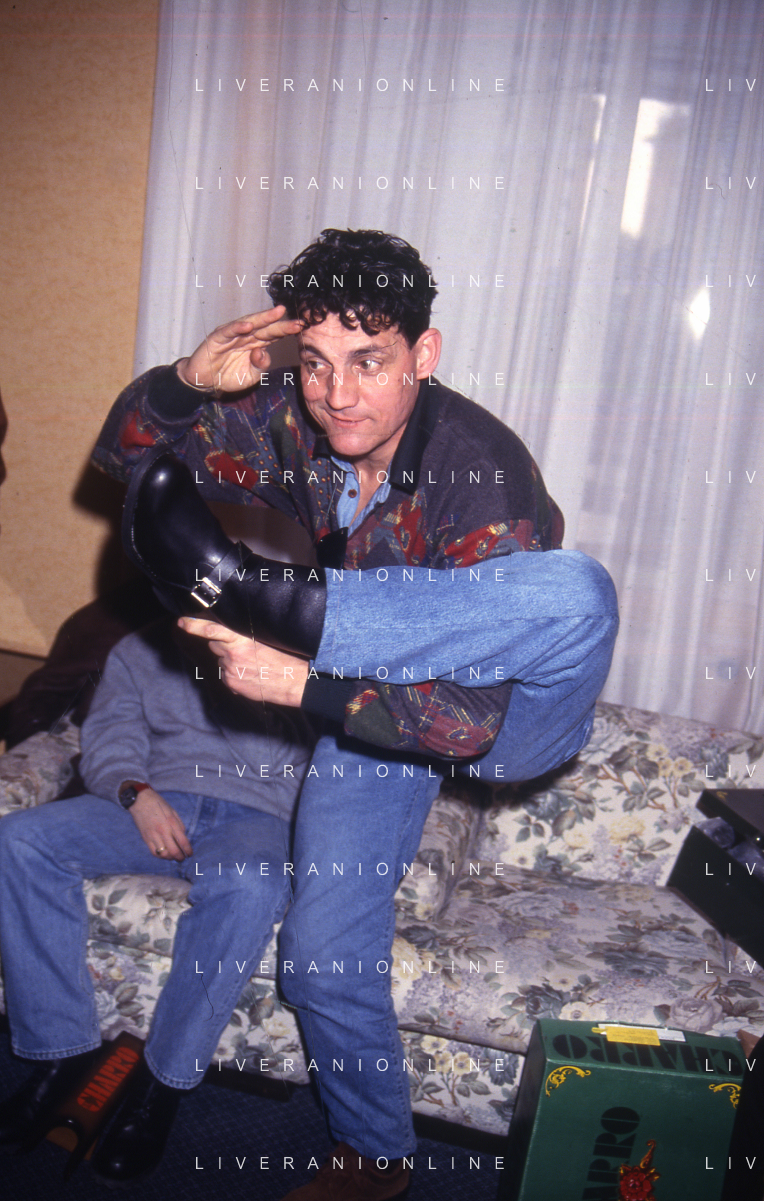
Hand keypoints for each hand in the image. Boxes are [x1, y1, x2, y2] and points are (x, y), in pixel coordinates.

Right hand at [130, 787, 192, 861]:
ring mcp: (153, 835)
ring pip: (163, 854)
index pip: (182, 841)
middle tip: (183, 857)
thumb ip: (179, 825)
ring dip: (171, 858)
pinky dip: (161, 856)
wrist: (140, 800)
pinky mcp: (145, 838)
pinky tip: (164, 854)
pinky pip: (154, 852)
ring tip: (174, 856)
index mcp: (171, 822)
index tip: (190, 854)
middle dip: (180, 857)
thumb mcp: (173, 811)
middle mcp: (162, 831)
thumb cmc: (158, 804)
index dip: (188, 850)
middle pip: (173, 851)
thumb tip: (183, 838)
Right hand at [176, 305, 303, 392]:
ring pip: (250, 324)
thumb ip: (261, 365)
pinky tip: (248, 325)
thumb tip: (263, 352)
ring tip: (278, 313)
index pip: (274, 335)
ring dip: (263, 318)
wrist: (204, 382)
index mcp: (255, 343)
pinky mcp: (217, 338)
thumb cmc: (228, 376)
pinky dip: (238, 328)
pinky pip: (229, 331)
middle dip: (281, 323)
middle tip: (297, 319)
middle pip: (266, 327)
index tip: (302, 327)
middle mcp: (245, 336)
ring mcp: (232, 335)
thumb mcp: (251, 376)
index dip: (287, 330)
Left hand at [178, 617, 308, 705]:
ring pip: (221, 660)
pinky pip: (227, 675)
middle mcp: (232, 653)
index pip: (211, 629)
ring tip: (251, 664)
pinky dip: (235, 674)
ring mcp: (230, 669)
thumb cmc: (282, 657)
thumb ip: (243, 636)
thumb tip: (229, 637)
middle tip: (240, 649)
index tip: (182, 622)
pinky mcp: (232, 682)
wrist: (292, 680)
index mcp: (241, 638)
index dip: (194, 625)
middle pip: (214, 644)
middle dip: (222, 645)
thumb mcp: (264, 639)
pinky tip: (250, 675)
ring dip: (230, 660)